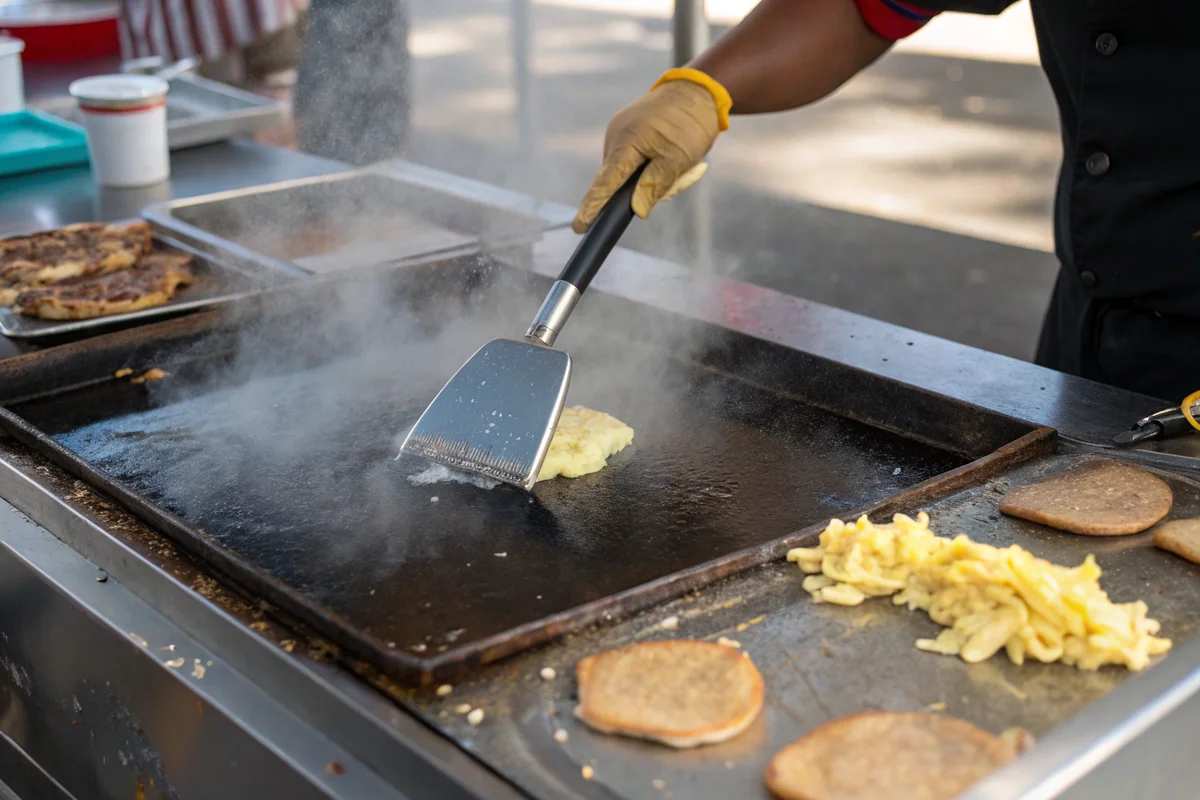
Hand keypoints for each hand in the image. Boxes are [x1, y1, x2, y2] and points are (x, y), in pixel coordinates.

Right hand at [572, 78, 722, 232]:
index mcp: (626, 144)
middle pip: (622, 182)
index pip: (605, 184)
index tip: (580, 227)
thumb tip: (636, 211)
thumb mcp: (678, 158)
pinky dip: (658, 164)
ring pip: (633, 173)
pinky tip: (677, 154)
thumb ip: (655, 186)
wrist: (697, 89)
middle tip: (684, 175)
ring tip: (686, 162)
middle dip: (650, 188)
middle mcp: (616, 139)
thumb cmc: (689, 122)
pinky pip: (638, 160)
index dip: (593, 208)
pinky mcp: (629, 133)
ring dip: (659, 176)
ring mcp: (621, 134)